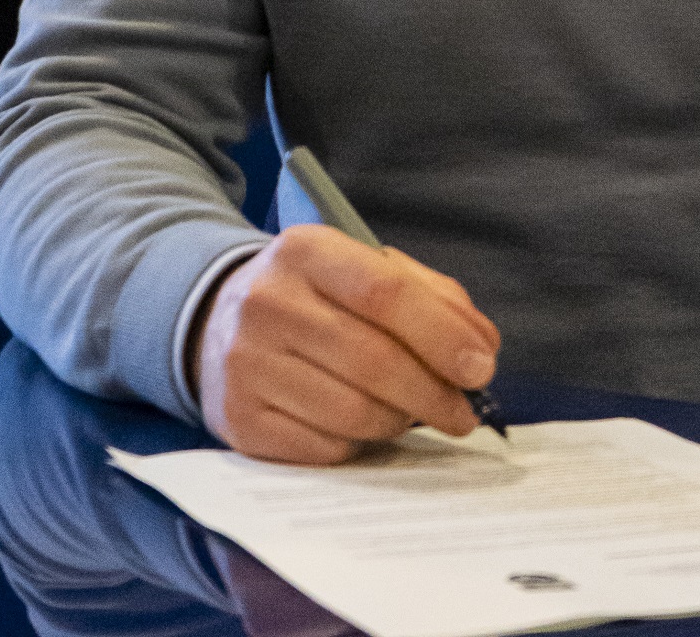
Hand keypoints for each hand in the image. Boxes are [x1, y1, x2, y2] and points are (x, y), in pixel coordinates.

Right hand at [191, 226, 500, 463]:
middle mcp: (266, 302)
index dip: (441, 334)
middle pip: (372, 359)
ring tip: (410, 412)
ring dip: (399, 420)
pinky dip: (357, 444)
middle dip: (433, 393)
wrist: (218, 322)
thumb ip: (430, 297)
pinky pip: (323, 448)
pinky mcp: (240, 419)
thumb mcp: (363, 269)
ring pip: (352, 412)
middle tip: (464, 413)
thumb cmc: (315, 296)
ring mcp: (246, 363)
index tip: (481, 366)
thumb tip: (481, 347)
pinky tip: (361, 425)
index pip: (383, 291)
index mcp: (304, 250)